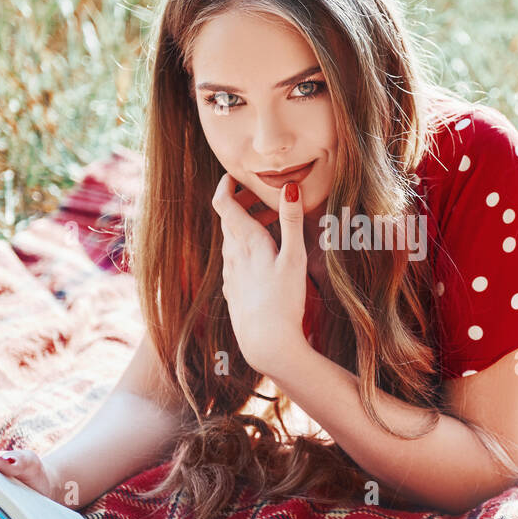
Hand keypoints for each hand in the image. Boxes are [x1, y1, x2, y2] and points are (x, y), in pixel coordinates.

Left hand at [211, 172, 309, 377]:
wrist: (266, 343)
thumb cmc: (283, 300)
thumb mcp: (294, 258)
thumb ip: (291, 221)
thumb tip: (289, 187)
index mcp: (245, 241)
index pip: (223, 201)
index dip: (226, 184)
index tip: (237, 175)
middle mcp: (231, 254)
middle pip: (229, 219)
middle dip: (244, 203)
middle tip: (265, 199)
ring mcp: (229, 273)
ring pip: (232, 239)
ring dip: (248, 226)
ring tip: (272, 227)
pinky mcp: (232, 290)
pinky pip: (234, 260)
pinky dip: (246, 248)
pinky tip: (263, 259)